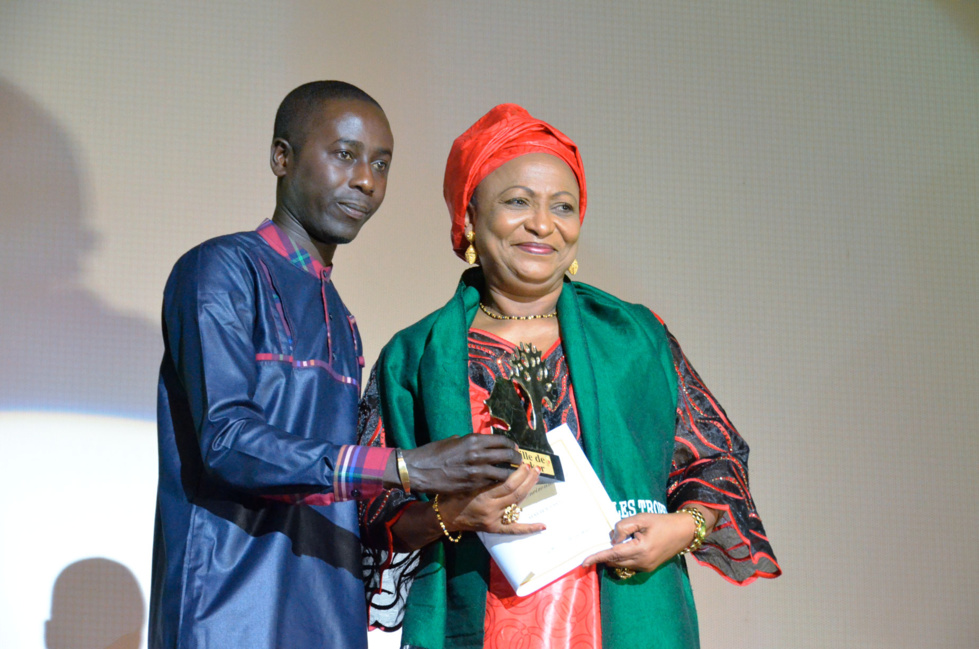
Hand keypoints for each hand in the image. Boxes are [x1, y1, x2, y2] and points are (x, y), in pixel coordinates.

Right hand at [402, 434, 521, 494]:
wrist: (419, 470)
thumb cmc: (433, 453)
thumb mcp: (453, 441)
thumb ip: (469, 442)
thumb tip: (481, 443)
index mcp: (473, 440)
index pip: (501, 440)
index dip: (511, 444)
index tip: (514, 447)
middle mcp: (477, 454)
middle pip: (507, 455)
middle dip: (516, 458)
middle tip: (519, 460)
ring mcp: (476, 471)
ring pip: (503, 472)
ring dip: (510, 472)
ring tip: (513, 473)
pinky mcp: (472, 485)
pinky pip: (492, 483)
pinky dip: (498, 482)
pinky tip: (500, 483)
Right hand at [436, 463, 544, 534]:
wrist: (444, 515)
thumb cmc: (453, 494)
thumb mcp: (465, 480)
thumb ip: (481, 472)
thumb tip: (498, 457)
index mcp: (482, 495)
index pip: (507, 483)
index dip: (519, 473)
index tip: (524, 463)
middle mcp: (490, 508)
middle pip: (515, 492)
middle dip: (527, 478)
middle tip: (533, 467)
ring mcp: (494, 519)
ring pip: (517, 504)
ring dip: (528, 490)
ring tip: (536, 477)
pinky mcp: (495, 528)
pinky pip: (514, 530)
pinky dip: (529, 528)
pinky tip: (543, 525)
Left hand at [581, 512, 696, 573]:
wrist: (683, 532)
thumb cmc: (661, 522)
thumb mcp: (641, 518)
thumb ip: (623, 527)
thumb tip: (612, 539)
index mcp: (641, 549)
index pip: (613, 554)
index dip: (597, 557)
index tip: (584, 562)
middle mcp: (642, 562)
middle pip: (615, 561)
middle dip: (604, 556)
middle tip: (595, 546)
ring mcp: (646, 567)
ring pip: (621, 564)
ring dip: (613, 556)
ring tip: (613, 544)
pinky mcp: (648, 568)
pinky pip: (629, 565)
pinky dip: (622, 558)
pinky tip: (623, 547)